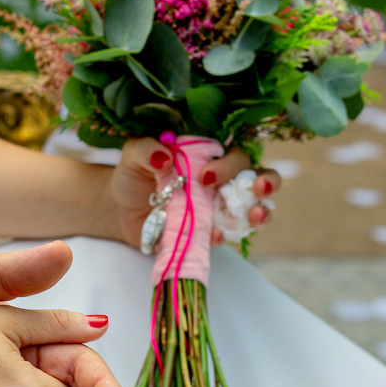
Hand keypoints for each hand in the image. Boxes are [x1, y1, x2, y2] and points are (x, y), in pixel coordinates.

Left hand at [106, 137, 281, 247]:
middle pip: (255, 177)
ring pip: (252, 208)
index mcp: (208, 156)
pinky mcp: (207, 232)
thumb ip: (145, 150)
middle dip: (266, 182)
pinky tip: (215, 235)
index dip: (229, 164)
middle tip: (259, 189)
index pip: (232, 153)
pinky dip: (223, 236)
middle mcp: (220, 180)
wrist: (119, 211)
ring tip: (255, 216)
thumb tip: (163, 155)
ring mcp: (217, 209)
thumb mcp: (133, 157)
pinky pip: (224, 235)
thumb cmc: (133, 176)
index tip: (206, 177)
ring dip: (260, 212)